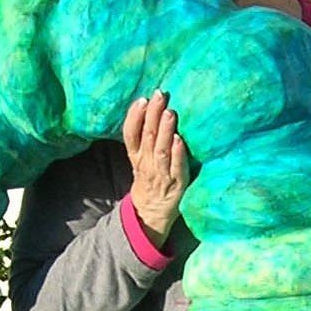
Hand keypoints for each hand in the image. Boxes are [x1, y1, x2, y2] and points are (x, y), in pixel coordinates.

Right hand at [123, 90, 188, 246]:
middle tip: (160, 95)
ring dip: (164, 131)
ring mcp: (161, 175)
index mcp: (136, 156)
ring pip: (160, 151)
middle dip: (153, 114)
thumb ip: (143, 137)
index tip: (142, 99)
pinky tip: (179, 141)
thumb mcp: (139, 159)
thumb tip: (151, 107)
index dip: (134, 117)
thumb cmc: (149, 180)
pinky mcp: (177, 184)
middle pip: (147, 137)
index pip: (130, 134)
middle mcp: (146, 164)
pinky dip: (177, 155)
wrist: (151, 214)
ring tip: (169, 113)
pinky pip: (176, 169)